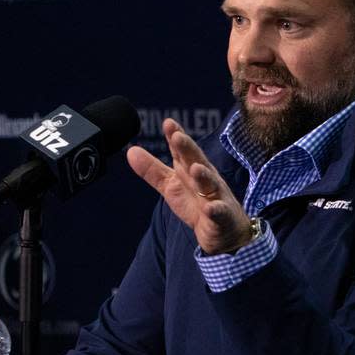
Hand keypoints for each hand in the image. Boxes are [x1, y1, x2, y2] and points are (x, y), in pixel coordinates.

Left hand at [127, 118, 253, 254]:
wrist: (224, 231)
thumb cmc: (197, 203)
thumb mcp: (171, 186)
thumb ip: (152, 170)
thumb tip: (131, 150)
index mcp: (192, 169)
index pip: (183, 151)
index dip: (176, 137)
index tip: (168, 123)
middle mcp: (206, 179)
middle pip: (197, 161)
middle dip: (188, 149)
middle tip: (177, 137)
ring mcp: (216, 197)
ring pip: (210, 184)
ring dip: (204, 175)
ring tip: (195, 168)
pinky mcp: (222, 217)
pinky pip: (219, 213)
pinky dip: (216, 210)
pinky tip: (210, 209)